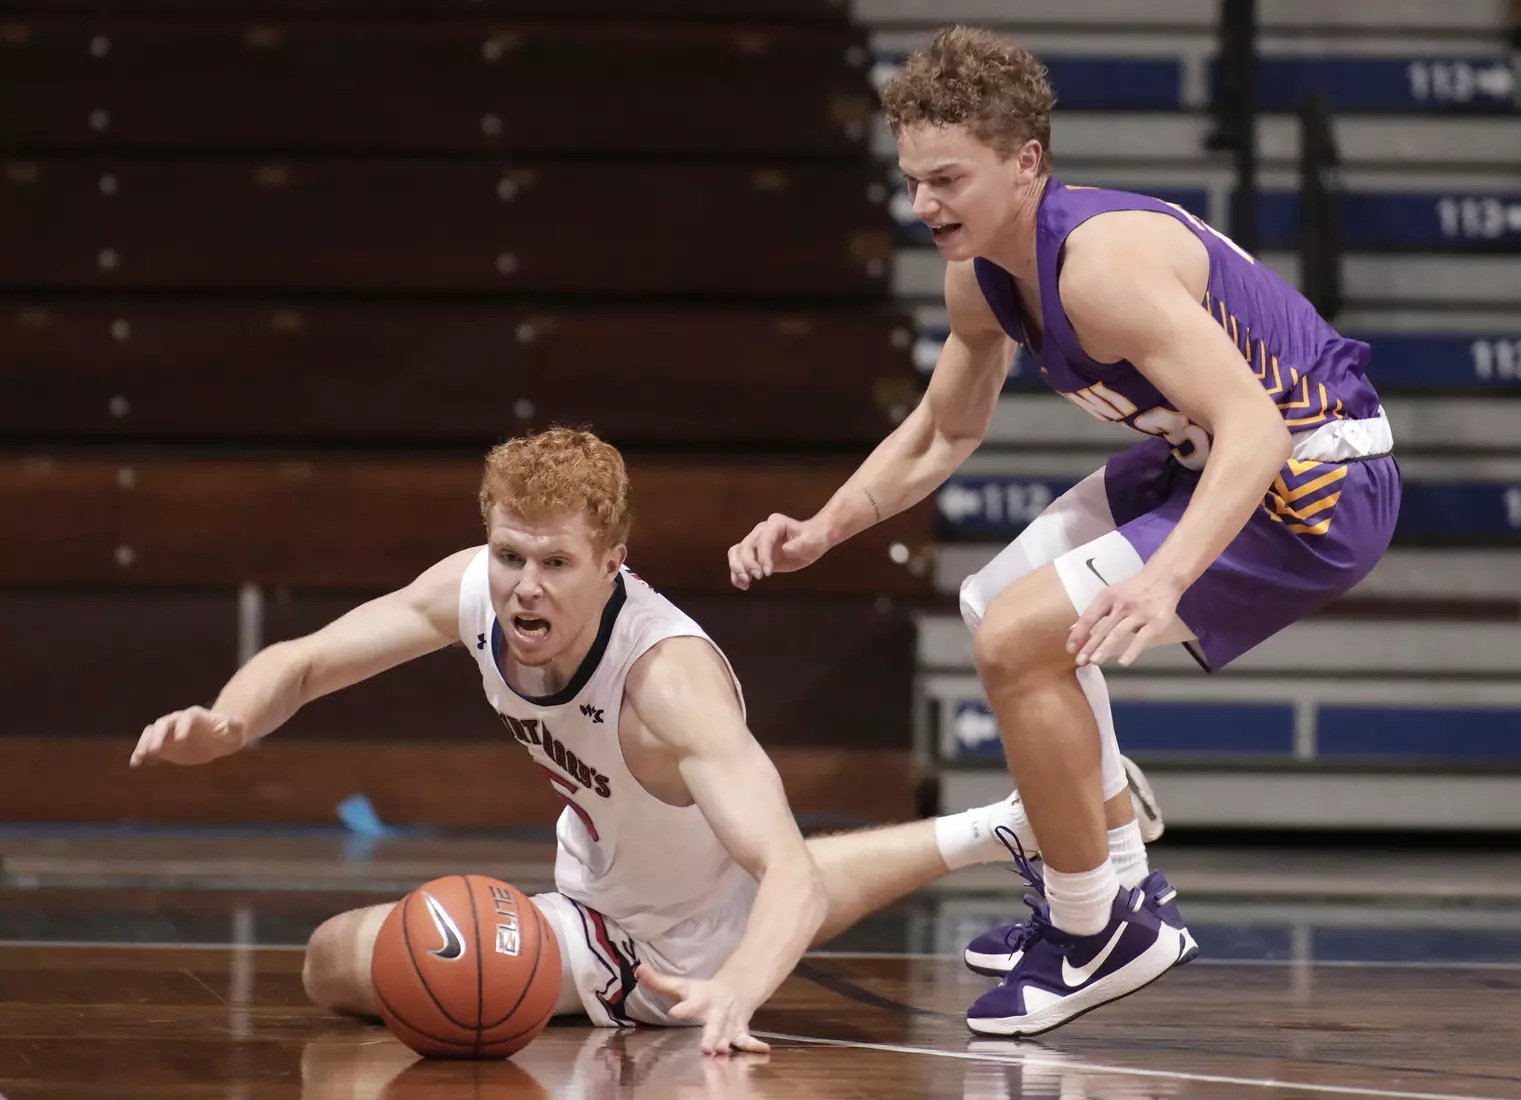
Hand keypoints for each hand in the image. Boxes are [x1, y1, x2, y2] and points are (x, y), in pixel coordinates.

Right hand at [130, 706, 247, 766]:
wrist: (217, 740)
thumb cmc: (228, 735)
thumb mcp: (236, 733)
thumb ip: (234, 727)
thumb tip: (232, 722)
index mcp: (197, 716)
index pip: (187, 716)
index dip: (183, 725)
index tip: (181, 739)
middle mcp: (179, 720)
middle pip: (165, 722)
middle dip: (159, 735)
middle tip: (154, 750)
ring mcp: (168, 732)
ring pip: (152, 732)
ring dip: (145, 742)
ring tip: (141, 756)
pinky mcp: (162, 745)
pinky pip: (147, 745)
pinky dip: (140, 753)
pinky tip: (136, 764)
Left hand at [635, 964, 768, 1055]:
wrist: (738, 986)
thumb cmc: (702, 991)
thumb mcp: (682, 985)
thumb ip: (659, 981)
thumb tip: (638, 970)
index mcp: (700, 999)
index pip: (690, 1003)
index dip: (683, 1008)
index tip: (674, 1013)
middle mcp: (716, 1011)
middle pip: (713, 1024)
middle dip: (710, 1037)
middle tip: (706, 1049)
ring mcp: (729, 1021)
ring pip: (729, 1034)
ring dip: (727, 1044)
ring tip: (722, 1053)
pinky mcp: (740, 1030)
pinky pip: (747, 1038)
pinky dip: (755, 1045)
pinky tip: (764, 1051)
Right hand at [726, 514, 827, 590]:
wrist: (811, 541)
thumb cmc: (813, 539)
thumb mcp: (812, 542)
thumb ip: (800, 545)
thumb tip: (786, 549)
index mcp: (775, 524)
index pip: (763, 540)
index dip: (763, 556)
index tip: (768, 573)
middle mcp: (762, 530)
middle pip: (746, 545)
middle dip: (748, 563)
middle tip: (758, 577)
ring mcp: (756, 541)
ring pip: (737, 552)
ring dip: (737, 567)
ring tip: (746, 582)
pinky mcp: (755, 554)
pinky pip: (738, 561)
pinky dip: (737, 573)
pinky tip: (744, 586)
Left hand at [1067, 566, 1183, 668]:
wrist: (1164, 577)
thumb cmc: (1134, 589)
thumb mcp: (1111, 594)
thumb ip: (1095, 612)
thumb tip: (1074, 629)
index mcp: (1107, 597)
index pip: (1089, 617)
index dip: (1078, 634)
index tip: (1070, 648)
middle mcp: (1121, 605)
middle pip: (1102, 628)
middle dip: (1089, 646)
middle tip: (1079, 661)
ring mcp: (1139, 614)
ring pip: (1118, 633)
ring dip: (1105, 648)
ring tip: (1095, 661)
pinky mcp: (1155, 622)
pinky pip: (1141, 639)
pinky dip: (1131, 651)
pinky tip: (1122, 662)